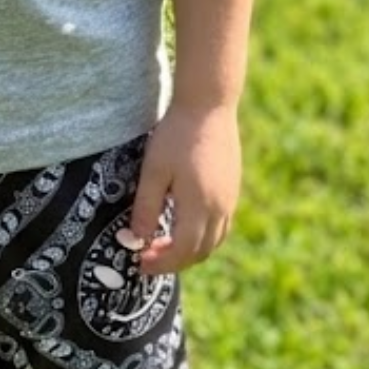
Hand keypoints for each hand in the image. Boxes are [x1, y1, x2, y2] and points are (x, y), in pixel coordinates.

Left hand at [118, 102, 241, 273]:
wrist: (209, 105)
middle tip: (147, 258)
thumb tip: (136, 240)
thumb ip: (145, 208)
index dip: (161, 263)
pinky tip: (183, 226)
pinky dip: (202, 237)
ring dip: (190, 251)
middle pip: (200, 252)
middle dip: (173, 262)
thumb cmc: (176, 135)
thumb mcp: (153, 171)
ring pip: (214, 241)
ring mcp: (230, 199)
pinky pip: (221, 226)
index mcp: (200, 206)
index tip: (139, 263)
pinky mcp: (233, 189)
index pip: (183, 250)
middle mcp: (220, 208)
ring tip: (163, 246)